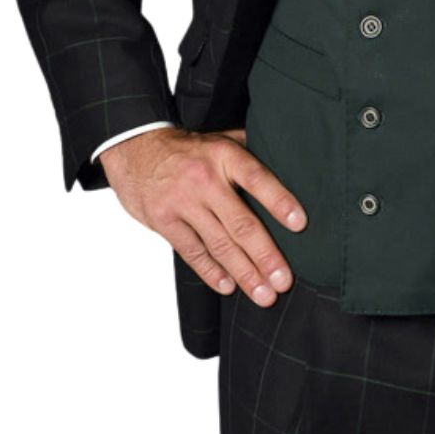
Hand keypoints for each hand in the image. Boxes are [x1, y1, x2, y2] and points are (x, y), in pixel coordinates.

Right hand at [98, 125, 306, 306]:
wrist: (134, 146)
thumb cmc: (188, 148)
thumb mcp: (220, 139)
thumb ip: (250, 152)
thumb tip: (289, 164)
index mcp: (225, 156)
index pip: (257, 179)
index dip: (279, 202)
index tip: (300, 225)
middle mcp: (205, 180)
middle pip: (240, 222)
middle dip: (265, 255)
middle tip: (283, 281)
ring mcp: (182, 202)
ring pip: (218, 243)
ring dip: (243, 272)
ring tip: (263, 294)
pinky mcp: (163, 221)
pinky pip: (192, 251)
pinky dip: (211, 271)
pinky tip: (229, 286)